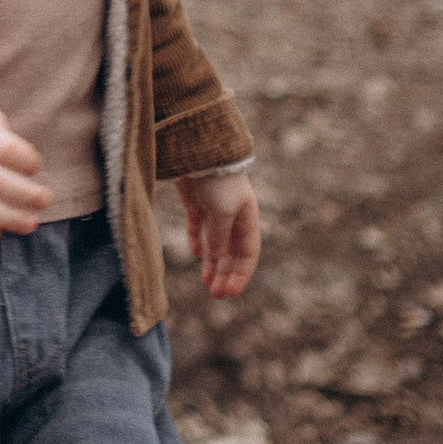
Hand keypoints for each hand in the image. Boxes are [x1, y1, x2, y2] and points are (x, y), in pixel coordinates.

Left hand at [174, 170, 260, 298]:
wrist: (196, 148)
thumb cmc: (217, 179)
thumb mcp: (223, 211)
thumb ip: (220, 237)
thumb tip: (215, 259)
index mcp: (247, 218)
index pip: (248, 253)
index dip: (240, 274)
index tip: (229, 293)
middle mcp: (233, 215)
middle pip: (231, 252)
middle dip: (225, 273)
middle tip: (216, 295)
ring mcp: (213, 208)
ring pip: (215, 243)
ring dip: (212, 263)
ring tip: (206, 283)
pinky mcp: (195, 201)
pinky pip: (198, 227)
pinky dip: (197, 241)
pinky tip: (195, 255)